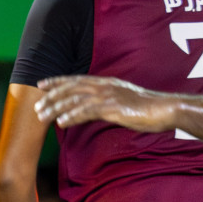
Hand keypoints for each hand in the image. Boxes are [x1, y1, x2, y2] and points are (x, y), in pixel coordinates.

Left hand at [35, 76, 175, 132]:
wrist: (166, 110)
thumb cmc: (145, 109)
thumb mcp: (121, 102)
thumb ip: (104, 103)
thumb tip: (89, 111)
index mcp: (106, 83)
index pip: (76, 79)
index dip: (57, 81)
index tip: (41, 84)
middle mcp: (105, 86)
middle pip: (71, 88)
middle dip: (51, 97)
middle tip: (36, 106)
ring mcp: (109, 95)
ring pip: (75, 99)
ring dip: (56, 108)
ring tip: (42, 117)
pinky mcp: (113, 107)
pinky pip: (87, 111)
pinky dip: (72, 116)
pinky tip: (61, 122)